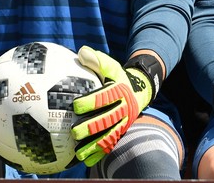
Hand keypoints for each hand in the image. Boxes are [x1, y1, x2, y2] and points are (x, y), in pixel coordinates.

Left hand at [70, 47, 154, 166]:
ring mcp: (124, 123)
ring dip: (94, 146)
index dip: (91, 102)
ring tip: (78, 153)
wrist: (139, 90)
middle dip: (91, 127)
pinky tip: (87, 161)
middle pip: (107, 120)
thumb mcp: (111, 66)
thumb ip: (97, 60)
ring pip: (109, 136)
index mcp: (120, 91)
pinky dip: (99, 154)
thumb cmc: (117, 77)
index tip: (75, 105)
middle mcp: (124, 109)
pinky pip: (111, 145)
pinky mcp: (122, 132)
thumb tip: (81, 52)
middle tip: (74, 132)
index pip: (105, 97)